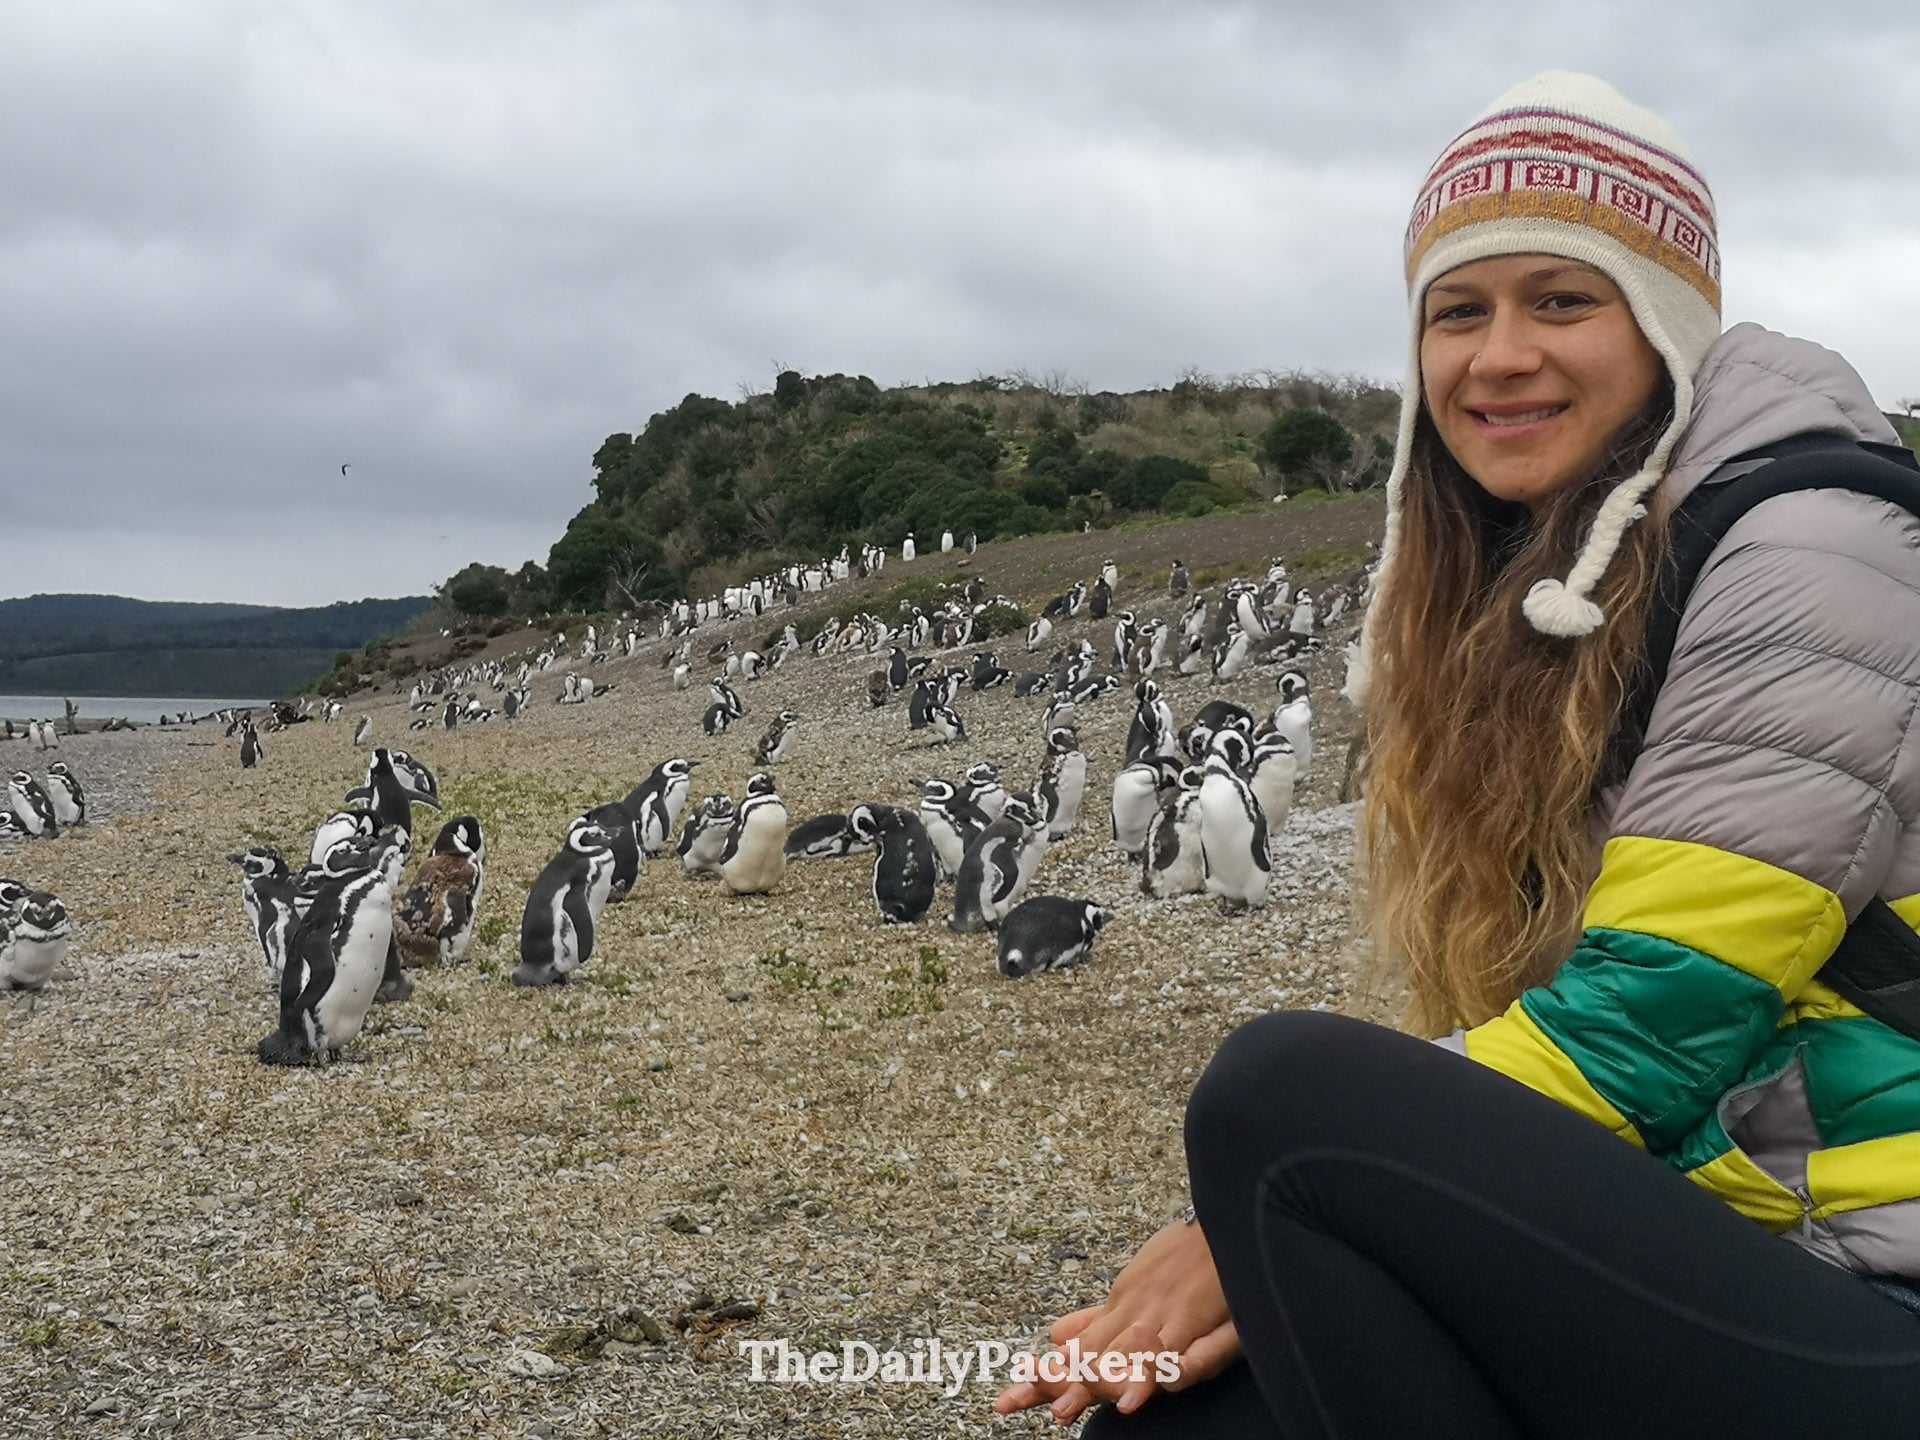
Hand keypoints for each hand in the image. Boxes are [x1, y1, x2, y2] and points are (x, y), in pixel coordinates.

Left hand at [993, 1220, 1240, 1424]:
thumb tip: (1055, 1338)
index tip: (1007, 1400)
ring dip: (1095, 1384)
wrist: (1220, 1224)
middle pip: (1089, 1358)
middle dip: (1055, 1385)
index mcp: (1118, 1310)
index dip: (1044, 1378)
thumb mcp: (1133, 1287)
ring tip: (1064, 1411)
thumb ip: (1099, 1319)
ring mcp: (1162, 1317)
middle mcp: (1134, 1314)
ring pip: (1124, 1358)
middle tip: (1012, 1404)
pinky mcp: (1195, 1320)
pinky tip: (1137, 1396)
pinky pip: (1176, 1354)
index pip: (1076, 1352)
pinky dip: (1158, 1373)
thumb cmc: (1181, 1258)